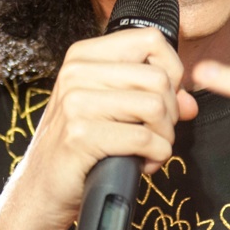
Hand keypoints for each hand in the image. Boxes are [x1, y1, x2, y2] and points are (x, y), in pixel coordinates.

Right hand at [21, 26, 198, 229]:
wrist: (40, 190)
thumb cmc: (79, 148)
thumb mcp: (111, 111)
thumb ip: (151, 97)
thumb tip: (189, 102)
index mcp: (83, 56)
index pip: (150, 40)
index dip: (171, 70)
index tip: (163, 98)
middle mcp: (76, 72)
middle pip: (158, 78)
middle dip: (170, 113)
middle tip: (156, 134)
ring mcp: (75, 102)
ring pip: (155, 106)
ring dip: (165, 136)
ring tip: (150, 150)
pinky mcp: (80, 135)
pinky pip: (144, 138)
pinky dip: (156, 156)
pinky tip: (143, 165)